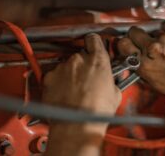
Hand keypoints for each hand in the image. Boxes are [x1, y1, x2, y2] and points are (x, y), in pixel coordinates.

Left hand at [43, 34, 120, 155]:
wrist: (76, 125)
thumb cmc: (96, 112)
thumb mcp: (115, 93)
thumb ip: (111, 80)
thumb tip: (110, 80)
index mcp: (97, 60)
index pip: (93, 39)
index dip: (94, 43)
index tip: (94, 48)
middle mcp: (78, 60)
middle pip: (80, 54)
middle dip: (84, 64)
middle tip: (88, 78)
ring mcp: (62, 68)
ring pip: (67, 66)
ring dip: (71, 74)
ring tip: (76, 90)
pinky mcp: (49, 78)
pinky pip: (55, 75)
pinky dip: (59, 82)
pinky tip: (65, 94)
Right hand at [117, 23, 164, 99]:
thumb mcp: (156, 85)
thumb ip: (141, 70)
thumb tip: (132, 60)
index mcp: (145, 65)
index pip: (122, 45)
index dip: (124, 45)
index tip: (127, 45)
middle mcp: (153, 49)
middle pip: (133, 32)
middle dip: (136, 37)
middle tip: (142, 42)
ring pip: (150, 29)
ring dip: (154, 36)